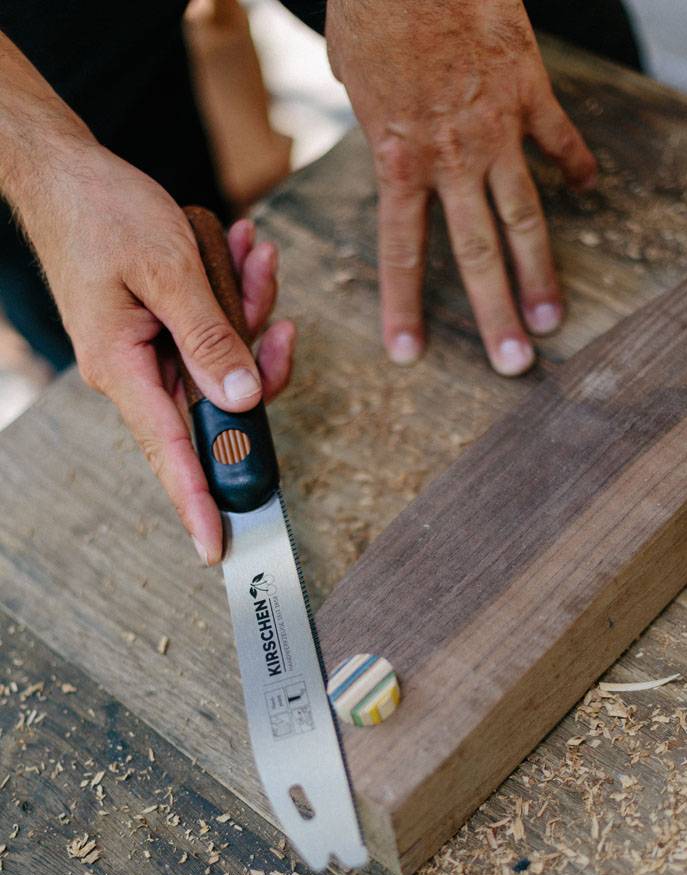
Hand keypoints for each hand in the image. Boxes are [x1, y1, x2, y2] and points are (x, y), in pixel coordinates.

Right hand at [21, 144, 293, 564]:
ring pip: (225, 363)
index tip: (218, 547)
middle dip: (259, 358)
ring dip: (249, 312)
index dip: (197, 502)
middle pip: (220, 403)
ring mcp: (150, 354)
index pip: (170, 453)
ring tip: (250, 255)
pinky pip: (215, 332)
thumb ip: (210, 338)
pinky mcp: (162, 332)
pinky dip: (235, 297)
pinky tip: (240, 252)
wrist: (67, 172)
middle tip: (276, 315)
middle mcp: (136, 373)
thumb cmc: (102, 212)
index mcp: (123, 368)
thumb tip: (243, 401)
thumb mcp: (168, 269)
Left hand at [326, 0, 596, 374]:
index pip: (401, 252)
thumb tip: (389, 138)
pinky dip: (575, 165)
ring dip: (540, 273)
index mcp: (398, 159)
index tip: (408, 355)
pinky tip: (588, 189)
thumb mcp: (353, 74)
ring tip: (551, 318)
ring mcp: (496, 128)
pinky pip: (559, 139)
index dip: (404, 308)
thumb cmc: (375, 4)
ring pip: (525, 217)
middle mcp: (451, 158)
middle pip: (477, 254)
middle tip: (513, 366)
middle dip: (494, 315)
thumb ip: (377, 124)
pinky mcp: (531, 91)